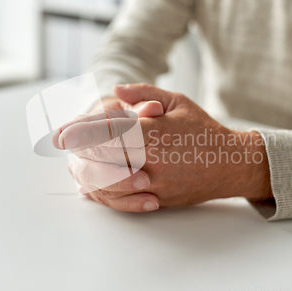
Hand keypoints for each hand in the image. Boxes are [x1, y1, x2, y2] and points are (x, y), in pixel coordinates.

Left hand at [54, 84, 272, 211]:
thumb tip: (116, 90)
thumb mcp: (177, 101)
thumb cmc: (202, 129)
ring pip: (107, 183)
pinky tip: (89, 186)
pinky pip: (122, 200)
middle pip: (101, 158)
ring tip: (74, 163)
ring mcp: (154, 184)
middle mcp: (152, 160)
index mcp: (155, 132)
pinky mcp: (157, 199)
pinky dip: (101, 194)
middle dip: (78, 150)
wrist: (231, 164)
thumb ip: (144, 93)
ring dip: (86, 173)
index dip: (80, 131)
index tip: (60, 133)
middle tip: (64, 144)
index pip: (107, 131)